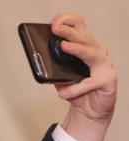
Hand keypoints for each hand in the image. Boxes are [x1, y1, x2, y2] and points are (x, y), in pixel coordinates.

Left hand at [51, 13, 116, 140]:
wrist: (90, 111)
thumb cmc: (76, 90)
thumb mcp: (60, 77)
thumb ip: (53, 67)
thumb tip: (40, 61)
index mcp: (85, 46)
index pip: (79, 26)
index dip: (67, 21)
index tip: (53, 23)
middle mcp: (97, 52)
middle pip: (84, 37)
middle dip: (69, 31)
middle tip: (55, 28)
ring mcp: (104, 65)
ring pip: (92, 53)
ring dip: (77, 49)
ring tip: (63, 46)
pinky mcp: (107, 80)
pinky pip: (91, 83)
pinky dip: (76, 89)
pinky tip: (64, 94)